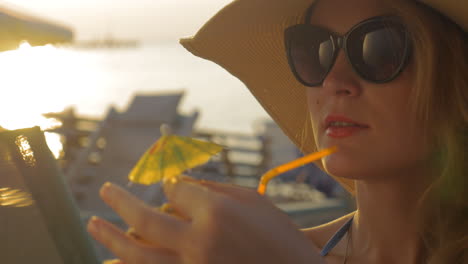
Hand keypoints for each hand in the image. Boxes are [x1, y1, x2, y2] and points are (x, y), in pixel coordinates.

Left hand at [87, 176, 324, 263]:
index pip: (175, 190)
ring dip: (110, 238)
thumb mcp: (252, 200)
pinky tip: (115, 260)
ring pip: (138, 254)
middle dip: (120, 202)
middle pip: (145, 218)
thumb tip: (177, 184)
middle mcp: (198, 240)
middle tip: (105, 191)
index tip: (167, 186)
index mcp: (216, 212)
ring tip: (93, 224)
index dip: (169, 185)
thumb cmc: (277, 235)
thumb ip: (213, 190)